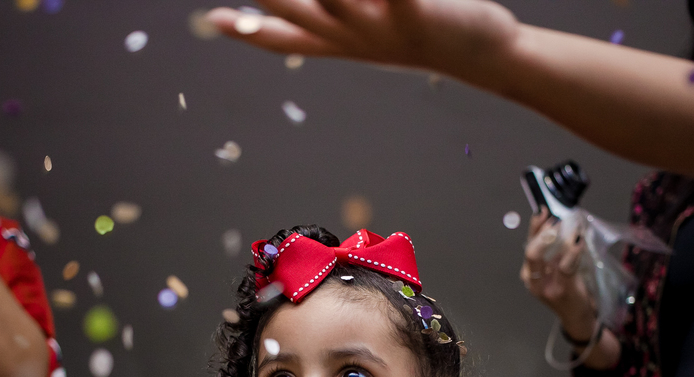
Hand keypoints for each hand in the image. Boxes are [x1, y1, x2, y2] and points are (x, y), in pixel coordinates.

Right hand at [206, 0, 518, 77]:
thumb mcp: (370, 27)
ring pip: (332, 2)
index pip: (281, 38)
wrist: (482, 55)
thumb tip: (308, 9)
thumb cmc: (423, 31)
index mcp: (338, 41)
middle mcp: (352, 38)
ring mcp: (382, 28)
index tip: (211, 20)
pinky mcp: (416, 13)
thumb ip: (333, 14)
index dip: (245, 32)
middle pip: (294, 13)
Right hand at [519, 210, 595, 338]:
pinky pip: (565, 266)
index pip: (528, 245)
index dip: (534, 227)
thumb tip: (559, 222)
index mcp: (529, 273)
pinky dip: (573, 252)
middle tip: (555, 220)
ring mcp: (546, 286)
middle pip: (531, 252)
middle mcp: (533, 280)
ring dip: (560, 239)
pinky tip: (579, 241)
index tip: (544, 211)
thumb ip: (553, 252)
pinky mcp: (561, 289)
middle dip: (542, 233)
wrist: (576, 316)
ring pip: (547, 258)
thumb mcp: (555, 271)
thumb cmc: (567, 291)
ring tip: (572, 227)